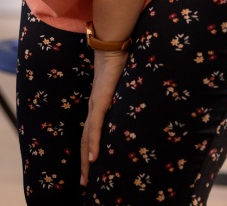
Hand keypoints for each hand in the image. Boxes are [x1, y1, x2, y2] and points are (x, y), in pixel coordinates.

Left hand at [80, 49, 127, 184]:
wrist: (113, 43)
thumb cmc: (120, 60)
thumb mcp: (125, 85)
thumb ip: (129, 96)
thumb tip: (143, 103)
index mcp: (98, 105)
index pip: (91, 132)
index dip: (89, 150)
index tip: (90, 168)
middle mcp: (93, 107)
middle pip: (85, 140)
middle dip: (84, 163)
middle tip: (84, 184)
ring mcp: (95, 104)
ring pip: (86, 138)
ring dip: (85, 160)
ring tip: (86, 178)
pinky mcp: (100, 100)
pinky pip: (95, 126)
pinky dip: (92, 143)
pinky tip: (92, 158)